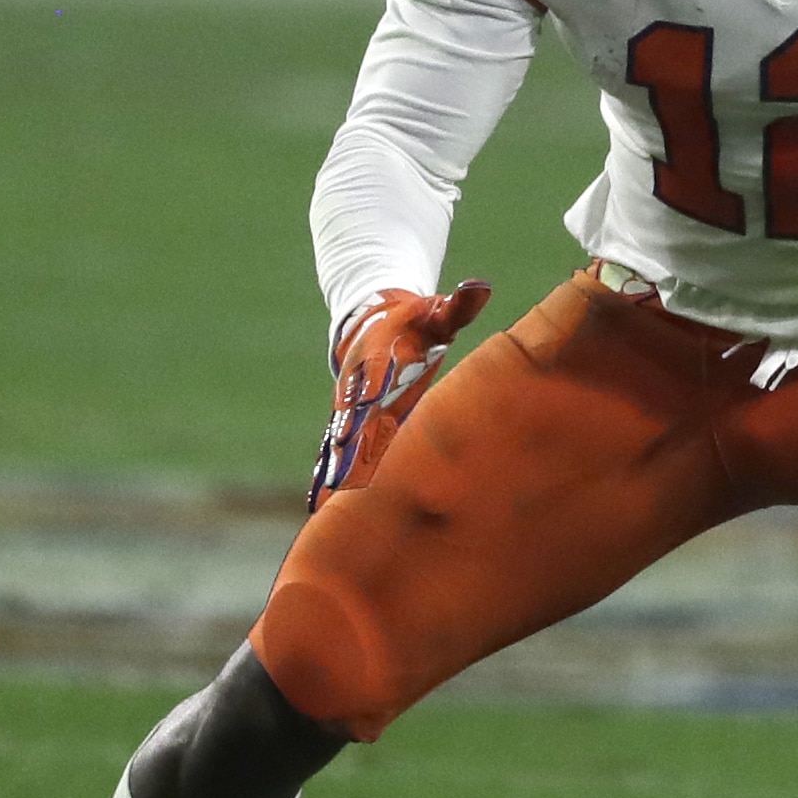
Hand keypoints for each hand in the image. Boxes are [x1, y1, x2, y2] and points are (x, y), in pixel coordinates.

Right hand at [308, 281, 492, 510]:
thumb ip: (456, 307)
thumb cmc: (414, 323)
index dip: (365, 406)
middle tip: (340, 482)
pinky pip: (333, 454)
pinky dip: (324, 478)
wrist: (370, 326)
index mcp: (378, 363)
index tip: (357, 429)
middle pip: (350, 424)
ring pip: (337, 446)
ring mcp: (349, 411)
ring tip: (321, 509)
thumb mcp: (434, 313)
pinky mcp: (348, 426)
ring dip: (330, 474)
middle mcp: (357, 391)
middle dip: (345, 452)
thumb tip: (481, 287)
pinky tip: (317, 509)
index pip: (371, 385)